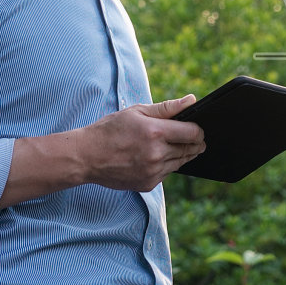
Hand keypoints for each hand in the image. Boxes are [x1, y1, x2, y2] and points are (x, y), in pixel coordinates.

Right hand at [78, 95, 205, 191]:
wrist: (87, 156)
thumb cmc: (110, 129)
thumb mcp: (137, 111)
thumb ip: (167, 108)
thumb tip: (192, 100)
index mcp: (156, 132)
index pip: (193, 133)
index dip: (199, 130)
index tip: (197, 129)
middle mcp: (157, 154)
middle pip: (190, 149)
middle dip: (194, 143)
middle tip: (191, 138)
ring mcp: (153, 171)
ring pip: (181, 162)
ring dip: (181, 154)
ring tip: (171, 145)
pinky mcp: (148, 184)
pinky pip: (167, 173)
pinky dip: (166, 165)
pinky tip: (156, 157)